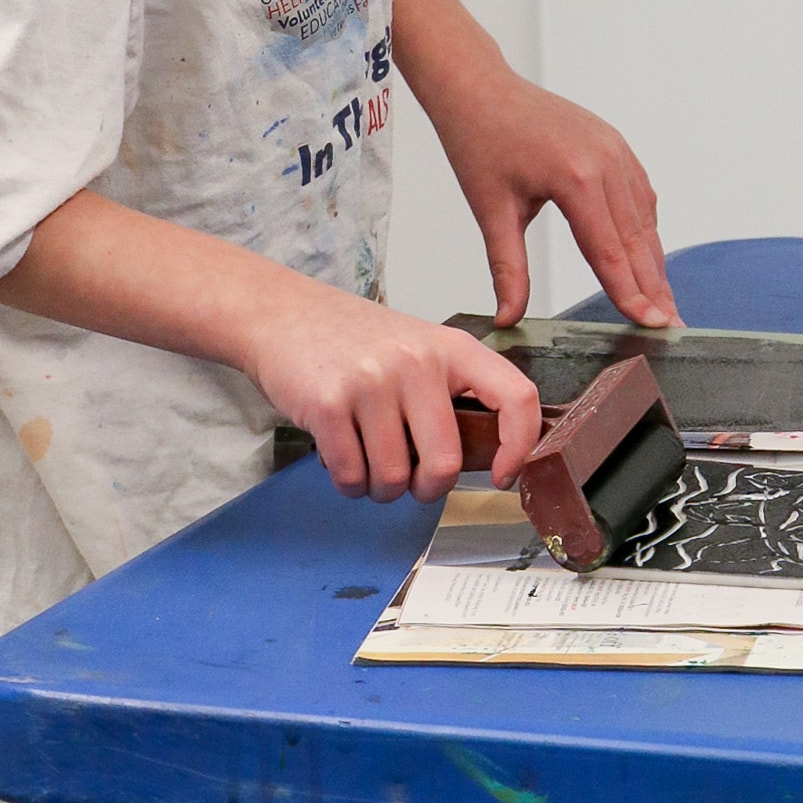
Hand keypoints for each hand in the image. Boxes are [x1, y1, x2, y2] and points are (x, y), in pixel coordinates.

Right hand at [241, 274, 542, 500]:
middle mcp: (417, 361)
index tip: (504, 475)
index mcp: (452, 348)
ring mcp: (372, 382)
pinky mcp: (329, 404)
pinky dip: (348, 482)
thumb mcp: (418, 349)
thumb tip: (489, 459)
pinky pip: (351, 477)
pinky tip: (342, 456)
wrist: (282, 313)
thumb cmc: (354, 341)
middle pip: (445, 464)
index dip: (521, 446)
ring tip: (366, 456)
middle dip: (425, 488)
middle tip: (409, 477)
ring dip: (379, 487)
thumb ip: (452, 394)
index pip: (516, 397)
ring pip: (394, 480)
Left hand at [430, 65, 681, 331]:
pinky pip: (640, 194)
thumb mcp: (491, 211)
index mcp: (575, 178)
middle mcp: (605, 161)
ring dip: (654, 261)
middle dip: (654, 287)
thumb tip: (507, 318)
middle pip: (636, 239)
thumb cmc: (480, 140)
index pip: (610, 252)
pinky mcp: (614, 144)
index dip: (631, 294)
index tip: (652, 326)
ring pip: (644, 218)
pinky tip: (648, 255)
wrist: (479, 87)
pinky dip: (646, 228)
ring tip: (664, 301)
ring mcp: (615, 149)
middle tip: (671, 327)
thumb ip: (508, 269)